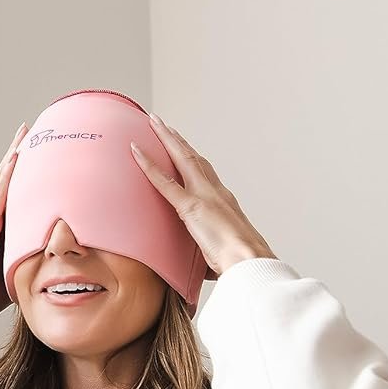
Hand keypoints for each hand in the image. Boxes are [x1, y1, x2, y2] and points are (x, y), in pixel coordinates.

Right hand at [0, 121, 28, 329]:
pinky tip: (16, 157)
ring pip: (2, 179)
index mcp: (0, 227)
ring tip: (24, 133)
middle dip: (17, 152)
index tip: (33, 151)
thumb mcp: (20, 273)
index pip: (14, 192)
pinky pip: (0, 194)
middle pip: (6, 177)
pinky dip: (8, 174)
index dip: (22, 171)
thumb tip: (58, 265)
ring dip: (13, 155)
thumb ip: (34, 263)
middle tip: (28, 129)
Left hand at [129, 112, 276, 275]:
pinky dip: (148, 165)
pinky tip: (136, 151)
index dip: (193, 157)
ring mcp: (203, 196)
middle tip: (165, 125)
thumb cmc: (241, 260)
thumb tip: (212, 264)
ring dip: (166, 139)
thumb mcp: (226, 250)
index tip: (184, 146)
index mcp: (224, 201)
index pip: (205, 173)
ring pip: (181, 159)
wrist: (250, 260)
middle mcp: (216, 192)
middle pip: (193, 158)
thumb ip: (215, 249)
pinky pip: (164, 182)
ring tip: (155, 124)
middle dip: (178, 140)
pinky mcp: (190, 207)